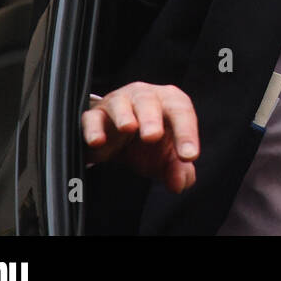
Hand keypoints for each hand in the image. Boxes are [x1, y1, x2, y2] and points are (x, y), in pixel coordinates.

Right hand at [82, 82, 199, 192]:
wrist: (117, 139)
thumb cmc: (149, 143)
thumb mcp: (165, 158)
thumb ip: (177, 170)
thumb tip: (180, 183)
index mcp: (170, 103)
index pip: (182, 113)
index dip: (187, 134)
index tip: (188, 157)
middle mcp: (145, 97)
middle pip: (149, 101)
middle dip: (152, 118)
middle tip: (153, 136)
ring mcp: (118, 103)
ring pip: (120, 104)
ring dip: (124, 115)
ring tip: (128, 128)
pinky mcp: (94, 116)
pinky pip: (92, 118)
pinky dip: (93, 129)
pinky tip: (97, 141)